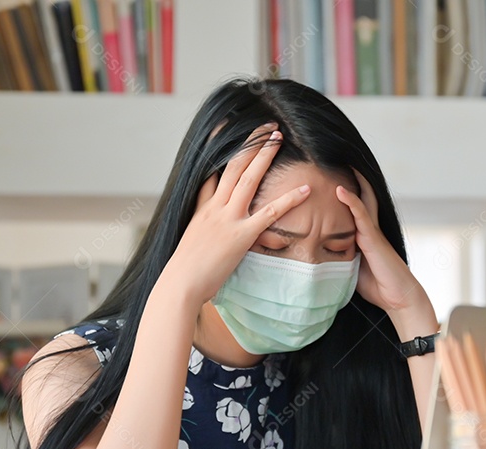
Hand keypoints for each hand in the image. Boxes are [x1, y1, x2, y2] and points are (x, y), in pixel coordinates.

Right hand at [157, 123, 311, 304]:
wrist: (180, 283)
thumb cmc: (185, 272)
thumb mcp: (190, 242)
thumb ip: (202, 231)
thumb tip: (207, 234)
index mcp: (202, 209)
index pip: (212, 173)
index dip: (219, 149)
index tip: (227, 131)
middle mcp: (215, 208)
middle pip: (233, 166)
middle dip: (251, 144)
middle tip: (267, 128)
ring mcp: (228, 219)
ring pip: (249, 179)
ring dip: (265, 156)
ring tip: (279, 138)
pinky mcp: (242, 235)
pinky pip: (270, 213)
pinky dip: (289, 200)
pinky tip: (305, 189)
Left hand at [336, 170, 434, 324]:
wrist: (399, 299)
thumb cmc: (378, 286)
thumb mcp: (352, 270)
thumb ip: (339, 258)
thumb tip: (316, 259)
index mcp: (363, 235)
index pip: (352, 207)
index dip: (342, 191)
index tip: (329, 175)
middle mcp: (368, 228)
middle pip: (360, 195)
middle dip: (350, 177)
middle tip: (334, 156)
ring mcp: (372, 232)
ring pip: (361, 199)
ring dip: (351, 180)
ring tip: (338, 160)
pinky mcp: (373, 239)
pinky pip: (361, 216)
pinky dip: (351, 202)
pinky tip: (340, 190)